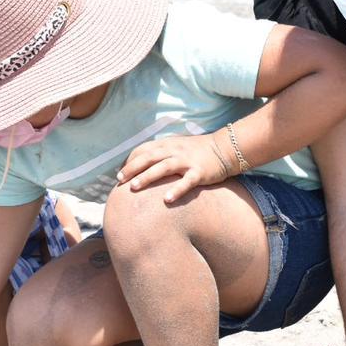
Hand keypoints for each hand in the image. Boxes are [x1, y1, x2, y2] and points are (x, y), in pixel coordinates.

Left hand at [115, 133, 232, 203]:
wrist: (225, 149)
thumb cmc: (198, 151)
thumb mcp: (177, 147)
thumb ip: (162, 154)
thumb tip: (143, 166)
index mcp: (167, 145)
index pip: (143, 150)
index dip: (130, 161)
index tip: (120, 175)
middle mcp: (174, 151)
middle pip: (149, 158)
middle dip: (132, 168)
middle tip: (119, 181)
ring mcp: (187, 161)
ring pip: (163, 167)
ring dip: (147, 176)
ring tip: (134, 188)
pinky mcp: (199, 172)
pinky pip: (186, 182)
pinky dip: (176, 190)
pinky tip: (166, 200)